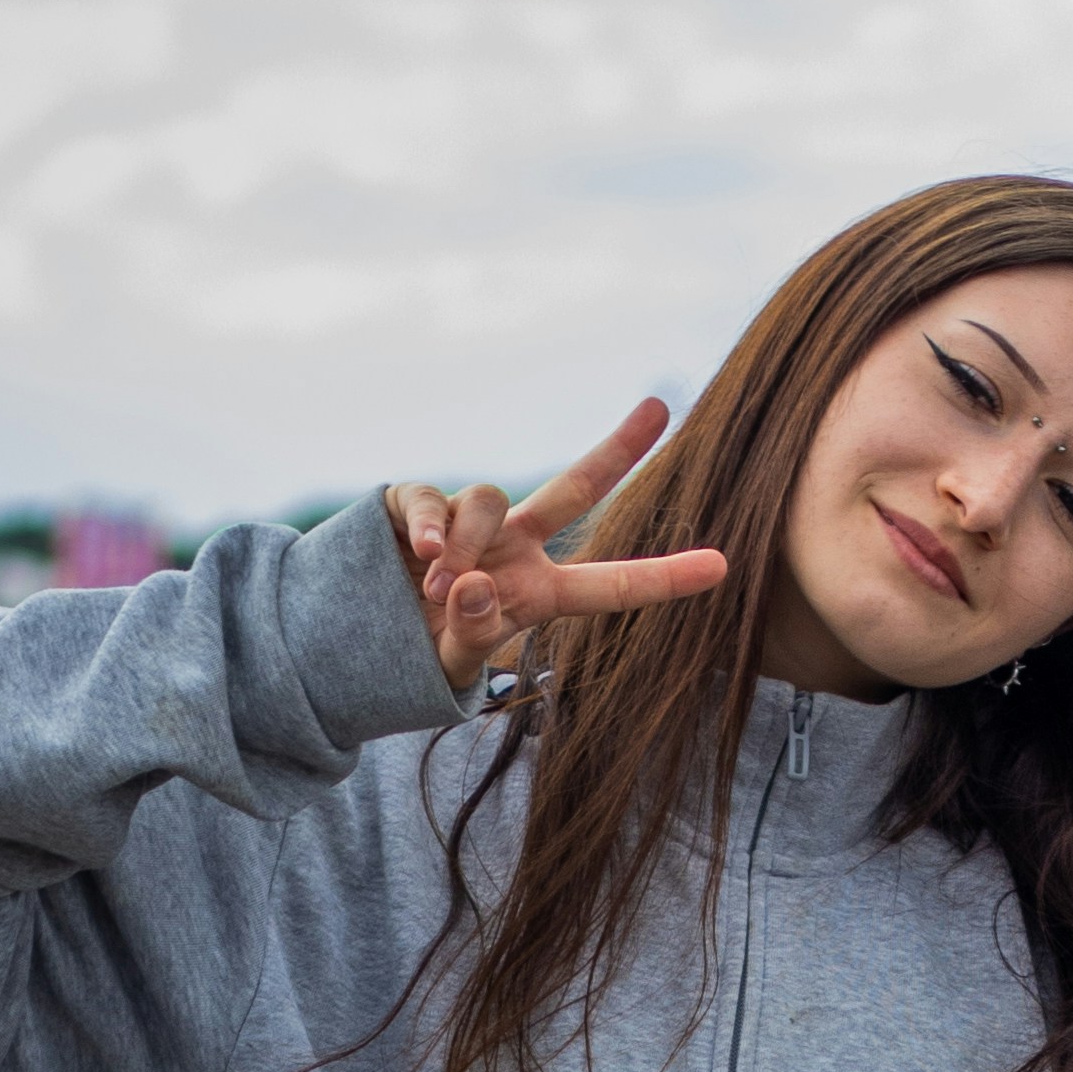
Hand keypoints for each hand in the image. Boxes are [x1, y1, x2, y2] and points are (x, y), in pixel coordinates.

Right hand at [384, 407, 729, 694]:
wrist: (349, 640)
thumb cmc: (416, 656)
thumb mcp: (451, 663)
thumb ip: (470, 633)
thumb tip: (474, 585)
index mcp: (539, 593)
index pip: (610, 585)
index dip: (664, 578)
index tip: (723, 566)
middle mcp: (513, 548)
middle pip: (574, 490)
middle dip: (617, 449)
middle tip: (661, 408)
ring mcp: (467, 522)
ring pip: (487, 500)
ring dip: (463, 545)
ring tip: (434, 589)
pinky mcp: (414, 506)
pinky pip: (431, 499)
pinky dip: (428, 526)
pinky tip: (418, 558)